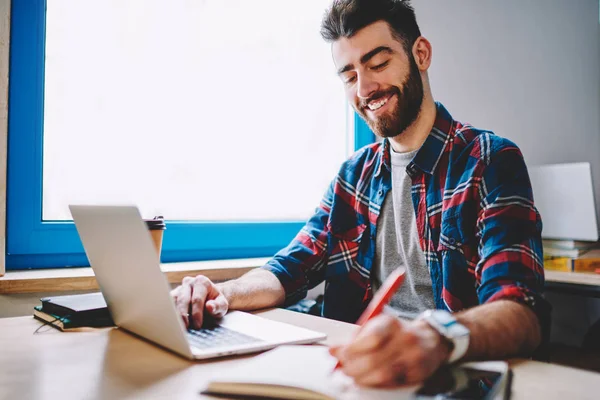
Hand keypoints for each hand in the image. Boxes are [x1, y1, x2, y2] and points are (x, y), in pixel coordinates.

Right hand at [170, 275, 228, 328]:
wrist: (210, 298)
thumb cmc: (216, 302)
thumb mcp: (222, 305)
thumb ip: (218, 306)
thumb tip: (209, 307)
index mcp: (202, 281)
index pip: (197, 298)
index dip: (196, 313)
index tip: (197, 325)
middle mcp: (189, 282)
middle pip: (183, 299)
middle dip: (184, 315)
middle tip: (185, 328)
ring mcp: (180, 288)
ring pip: (174, 301)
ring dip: (175, 314)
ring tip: (178, 326)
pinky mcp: (173, 294)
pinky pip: (168, 303)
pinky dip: (170, 312)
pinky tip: (172, 322)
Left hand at [329, 314, 450, 386]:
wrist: (430, 339)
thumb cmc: (398, 332)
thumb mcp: (378, 326)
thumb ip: (357, 338)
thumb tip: (335, 351)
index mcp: (392, 324)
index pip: (370, 339)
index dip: (351, 350)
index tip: (339, 354)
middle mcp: (405, 339)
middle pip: (373, 360)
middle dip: (353, 367)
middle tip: (343, 369)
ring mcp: (413, 358)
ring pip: (382, 375)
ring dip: (362, 378)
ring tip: (354, 376)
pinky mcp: (418, 373)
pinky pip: (392, 383)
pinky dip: (376, 384)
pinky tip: (369, 380)